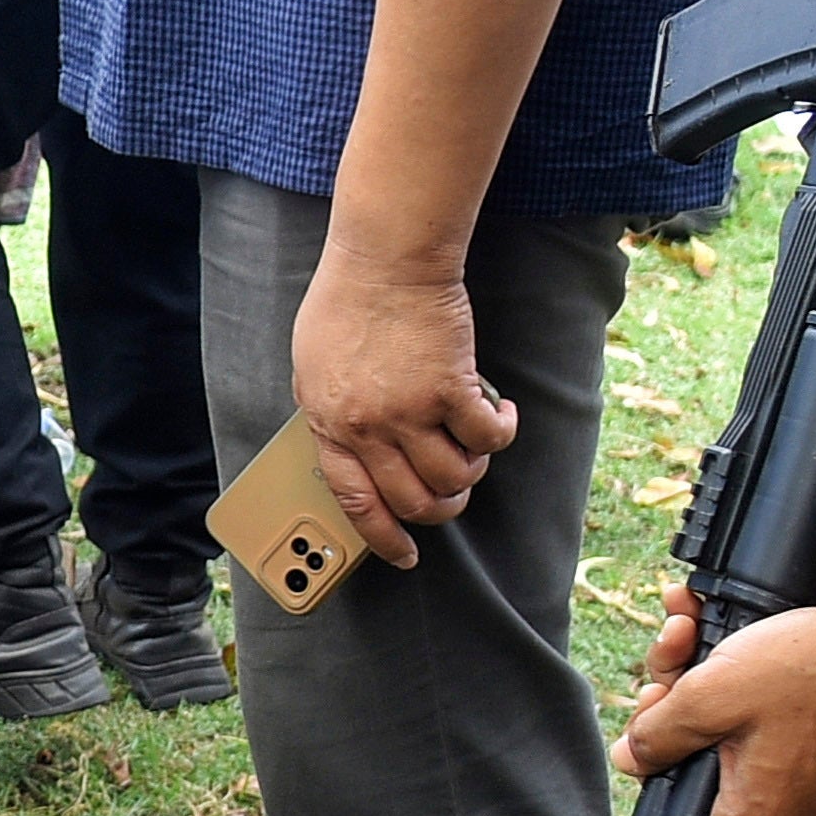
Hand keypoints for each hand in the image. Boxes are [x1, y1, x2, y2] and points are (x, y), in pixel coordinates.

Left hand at [287, 236, 509, 548]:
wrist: (384, 260)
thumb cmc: (346, 304)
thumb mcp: (313, 368)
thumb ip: (332, 414)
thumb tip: (355, 452)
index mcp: (329, 424)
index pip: (356, 502)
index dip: (383, 537)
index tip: (404, 554)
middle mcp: (368, 427)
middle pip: (415, 502)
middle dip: (443, 508)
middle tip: (456, 490)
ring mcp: (410, 411)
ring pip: (456, 479)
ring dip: (473, 470)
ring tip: (475, 443)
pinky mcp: (451, 389)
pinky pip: (488, 438)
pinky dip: (502, 431)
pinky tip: (502, 413)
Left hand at [601, 594, 815, 815]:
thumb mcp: (716, 695)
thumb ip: (660, 734)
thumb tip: (631, 760)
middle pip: (685, 797)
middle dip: (657, 732)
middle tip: (659, 685)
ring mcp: (795, 785)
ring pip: (711, 750)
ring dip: (686, 689)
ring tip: (684, 633)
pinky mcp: (808, 752)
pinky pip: (746, 729)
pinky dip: (722, 683)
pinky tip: (703, 625)